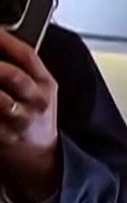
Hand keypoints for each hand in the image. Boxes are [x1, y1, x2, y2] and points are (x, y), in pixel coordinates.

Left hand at [0, 30, 59, 202]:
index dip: (4, 40)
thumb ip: (22, 69)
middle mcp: (36, 102)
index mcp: (46, 85)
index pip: (27, 55)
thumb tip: (1, 44)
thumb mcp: (39, 92)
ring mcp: (19, 121)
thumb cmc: (35, 120)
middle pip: (11, 75)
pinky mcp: (3, 139)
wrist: (40, 162)